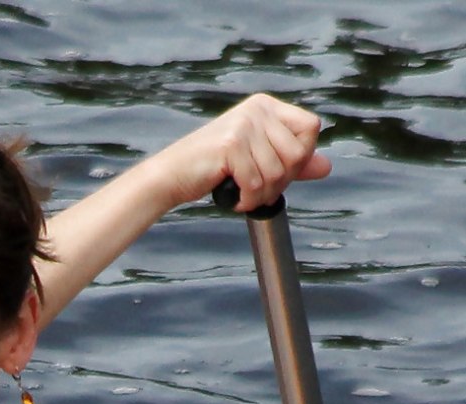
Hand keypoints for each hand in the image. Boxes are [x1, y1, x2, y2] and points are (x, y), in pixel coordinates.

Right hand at [160, 93, 329, 213]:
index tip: (279, 173)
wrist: (172, 176)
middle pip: (298, 153)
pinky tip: (234, 199)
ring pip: (278, 172)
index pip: (310, 128)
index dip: (301, 157)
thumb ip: (292, 163)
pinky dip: (247, 200)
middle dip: (281, 182)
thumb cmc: (212, 170)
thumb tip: (326, 167)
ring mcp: (244, 124)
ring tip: (244, 195)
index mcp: (266, 107)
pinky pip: (256, 182)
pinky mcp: (231, 144)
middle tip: (258, 190)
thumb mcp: (258, 162)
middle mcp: (257, 109)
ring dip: (262, 195)